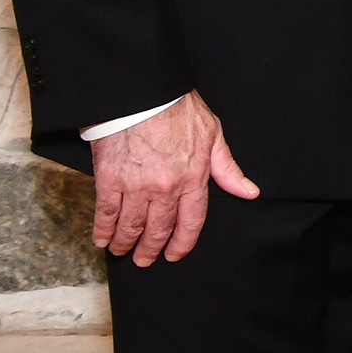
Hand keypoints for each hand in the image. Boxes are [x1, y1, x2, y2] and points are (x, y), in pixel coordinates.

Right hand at [90, 91, 257, 266]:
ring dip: (126, 243)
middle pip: (158, 230)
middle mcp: (165, 188)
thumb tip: (249, 192)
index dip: (182, 244)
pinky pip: (106, 213)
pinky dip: (103, 230)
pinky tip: (102, 239)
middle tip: (145, 259)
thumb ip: (228, 169)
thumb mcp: (213, 136)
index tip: (174, 255)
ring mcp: (136, 186)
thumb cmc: (179, 109)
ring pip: (131, 226)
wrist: (144, 92)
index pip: (191, 223)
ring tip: (123, 251)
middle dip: (150, 249)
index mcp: (193, 179)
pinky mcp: (109, 179)